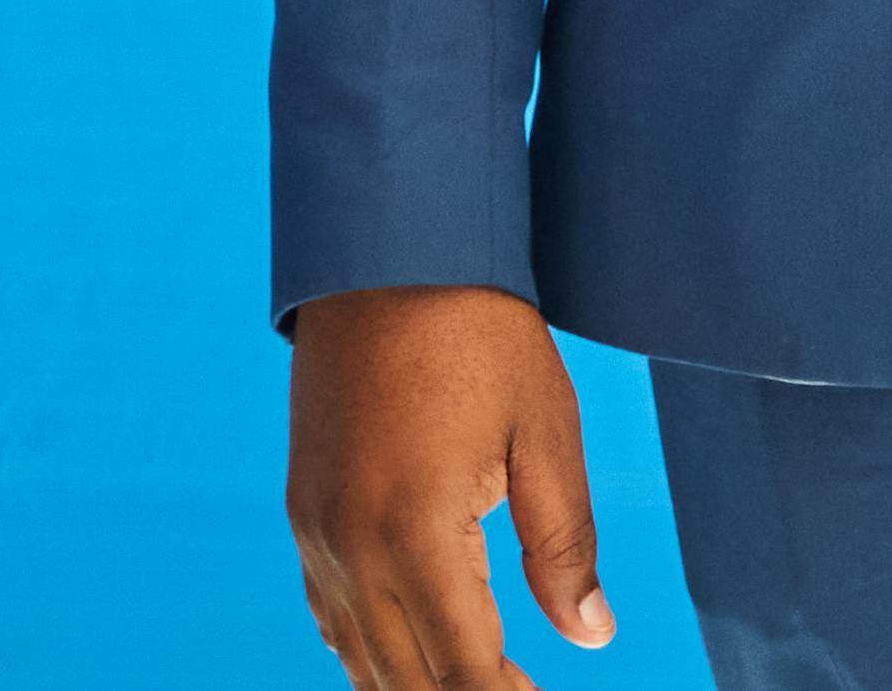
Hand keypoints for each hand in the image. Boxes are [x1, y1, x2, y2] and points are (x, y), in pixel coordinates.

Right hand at [286, 283, 612, 687]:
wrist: (382, 244)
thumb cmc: (477, 328)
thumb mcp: (545, 431)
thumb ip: (564, 545)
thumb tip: (588, 636)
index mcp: (414, 532)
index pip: (464, 675)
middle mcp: (349, 546)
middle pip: (407, 683)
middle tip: (525, 690)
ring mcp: (315, 529)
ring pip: (360, 660)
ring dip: (419, 684)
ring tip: (486, 679)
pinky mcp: (302, 507)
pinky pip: (329, 613)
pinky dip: (371, 650)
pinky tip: (415, 650)